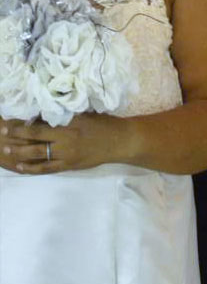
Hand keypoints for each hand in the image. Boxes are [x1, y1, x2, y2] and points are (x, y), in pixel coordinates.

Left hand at [0, 113, 127, 174]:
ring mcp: (66, 156)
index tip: (9, 124)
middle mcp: (64, 142)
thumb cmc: (104, 123)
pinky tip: (22, 168)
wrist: (119, 141)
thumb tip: (44, 114)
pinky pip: (47, 169)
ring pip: (38, 156)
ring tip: (8, 151)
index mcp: (68, 126)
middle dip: (17, 139)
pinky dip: (33, 169)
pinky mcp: (69, 166)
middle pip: (35, 141)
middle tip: (2, 136)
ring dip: (21, 154)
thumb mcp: (83, 114)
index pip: (39, 127)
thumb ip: (65, 115)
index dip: (22, 127)